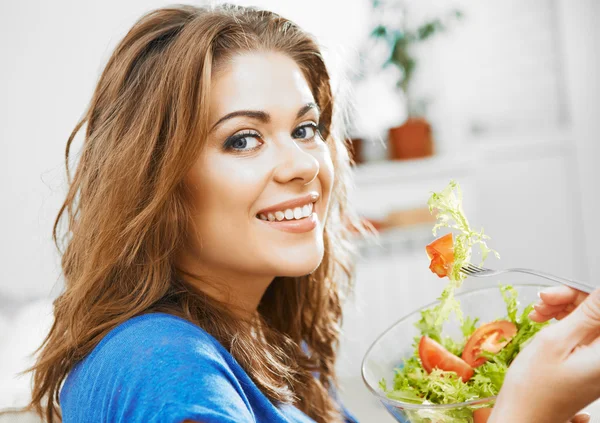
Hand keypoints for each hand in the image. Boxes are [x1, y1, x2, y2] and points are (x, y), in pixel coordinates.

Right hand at [488, 287, 599, 422]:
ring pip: (591, 318)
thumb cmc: (534, 389)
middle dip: (571, 300)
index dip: (580, 293)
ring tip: (539, 314)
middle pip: (599, 311)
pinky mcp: (592, 362)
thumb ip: (585, 313)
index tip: (556, 293)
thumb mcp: (555, 343)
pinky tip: (546, 323)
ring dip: (565, 309)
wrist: (524, 416)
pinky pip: (586, 332)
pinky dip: (565, 323)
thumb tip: (599, 290)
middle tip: (543, 303)